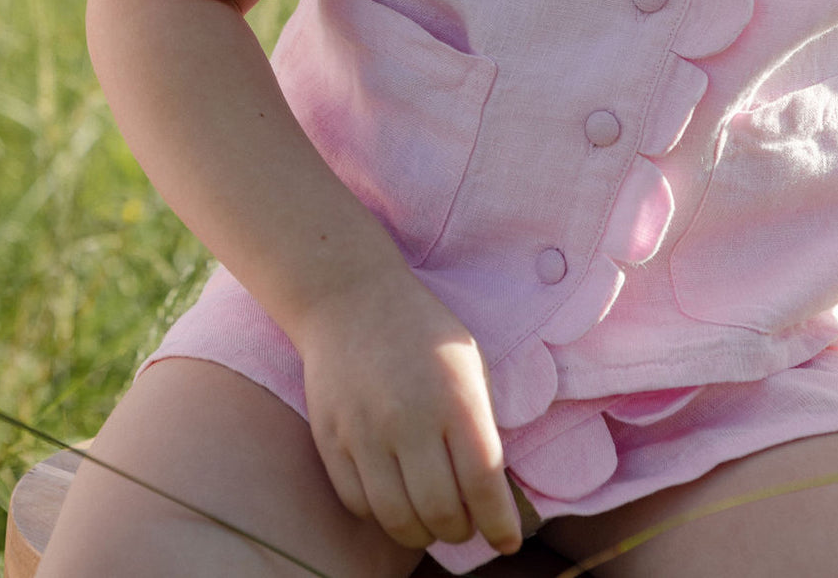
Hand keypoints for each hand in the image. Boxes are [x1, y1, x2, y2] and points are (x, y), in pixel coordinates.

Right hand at [296, 271, 521, 554]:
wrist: (350, 296)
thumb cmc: (421, 330)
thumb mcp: (469, 363)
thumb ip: (481, 424)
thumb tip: (493, 492)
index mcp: (455, 397)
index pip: (484, 484)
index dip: (500, 525)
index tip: (507, 541)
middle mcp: (410, 418)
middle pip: (441, 511)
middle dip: (461, 531)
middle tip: (466, 525)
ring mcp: (364, 431)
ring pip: (397, 518)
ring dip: (423, 532)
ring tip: (433, 520)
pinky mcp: (330, 438)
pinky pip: (359, 503)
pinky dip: (382, 515)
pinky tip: (396, 499)